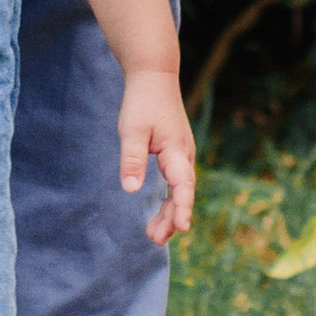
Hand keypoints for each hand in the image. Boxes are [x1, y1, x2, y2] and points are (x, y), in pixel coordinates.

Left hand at [119, 69, 196, 244]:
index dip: (181, 207)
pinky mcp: (175, 153)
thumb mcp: (132, 129)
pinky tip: (160, 214)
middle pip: (182, 193)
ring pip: (179, 190)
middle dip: (171, 218)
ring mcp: (182, 154)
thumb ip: (132, 159)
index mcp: (176, 150)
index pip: (182, 184)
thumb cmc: (142, 101)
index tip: (181, 227)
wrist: (154, 76)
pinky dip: (170, 200)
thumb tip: (132, 190)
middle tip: (155, 240)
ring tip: (154, 235)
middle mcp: (184, 155)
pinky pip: (176, 182)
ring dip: (169, 212)